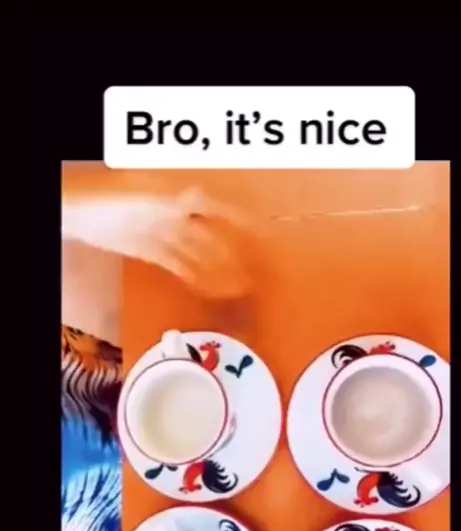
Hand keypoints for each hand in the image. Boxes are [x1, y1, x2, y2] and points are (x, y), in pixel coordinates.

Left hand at [62, 180, 254, 299]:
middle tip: (255, 272)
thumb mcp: (145, 194)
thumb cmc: (110, 196)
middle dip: (233, 252)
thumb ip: (174, 198)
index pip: (219, 207)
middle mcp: (176, 213)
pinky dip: (193, 275)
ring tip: (237, 287)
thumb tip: (203, 196)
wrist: (77, 212)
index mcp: (178, 195)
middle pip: (211, 235)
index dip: (242, 219)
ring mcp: (162, 231)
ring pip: (197, 252)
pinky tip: (207, 288)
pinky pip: (177, 264)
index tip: (265, 233)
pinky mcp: (149, 249)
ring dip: (216, 269)